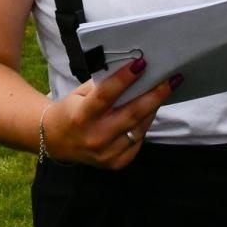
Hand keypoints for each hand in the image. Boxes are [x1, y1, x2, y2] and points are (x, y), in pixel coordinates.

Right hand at [40, 58, 180, 169]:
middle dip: (154, 95)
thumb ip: (103, 85)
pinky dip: (145, 124)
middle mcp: (94, 137)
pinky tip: (150, 111)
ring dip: (153, 108)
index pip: (106, 95)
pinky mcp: (116, 163)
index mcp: (81, 116)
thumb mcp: (80, 94)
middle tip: (171, 79)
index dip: (124, 79)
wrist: (56, 141)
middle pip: (131, 114)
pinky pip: (138, 140)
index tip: (141, 63)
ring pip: (139, 127)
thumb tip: (132, 71)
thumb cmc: (71, 110)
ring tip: (165, 90)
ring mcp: (106, 154)